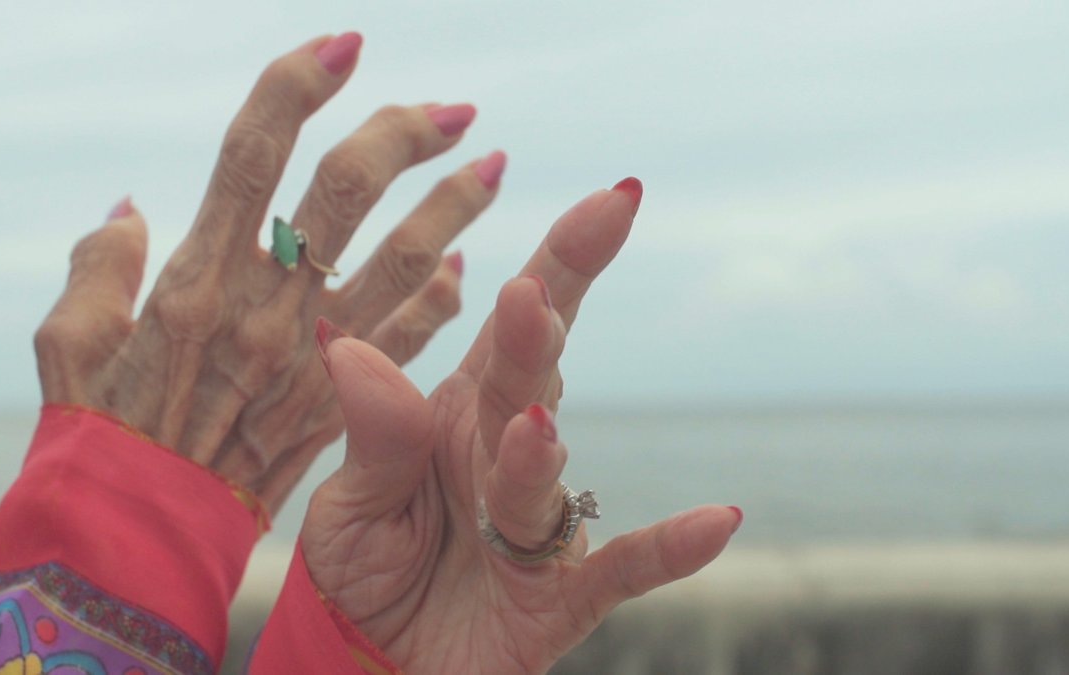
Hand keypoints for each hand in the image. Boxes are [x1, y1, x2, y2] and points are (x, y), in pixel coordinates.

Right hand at [32, 32, 505, 514]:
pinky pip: (407, 346)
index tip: (343, 44)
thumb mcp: (68, 346)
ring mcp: (313, 357)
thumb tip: (131, 209)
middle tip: (451, 110)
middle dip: (402, 137)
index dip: (299, 87)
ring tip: (493, 167)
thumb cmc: (99, 438)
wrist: (146, 539)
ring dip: (452, 211)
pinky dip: (440, 305)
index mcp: (196, 278)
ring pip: (402, 264)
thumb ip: (98, 270)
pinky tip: (466, 271)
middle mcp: (264, 308)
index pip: (255, 155)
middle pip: (344, 195)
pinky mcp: (344, 405)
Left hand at [303, 180, 741, 673]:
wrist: (374, 659)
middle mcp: (507, 455)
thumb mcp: (350, 504)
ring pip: (541, 483)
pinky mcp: (558, 597)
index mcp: (458, 414)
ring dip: (535, 460)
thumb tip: (351, 347)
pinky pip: (619, 573)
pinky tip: (718, 520)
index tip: (612, 198)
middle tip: (530, 294)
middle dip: (534, 336)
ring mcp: (539, 527)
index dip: (561, 262)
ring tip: (528, 433)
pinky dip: (665, 551)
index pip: (513, 326)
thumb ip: (373, 435)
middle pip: (530, 383)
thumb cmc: (369, 565)